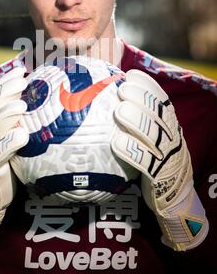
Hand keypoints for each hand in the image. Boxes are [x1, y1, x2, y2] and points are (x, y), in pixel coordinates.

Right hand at [0, 66, 28, 247]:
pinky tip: (22, 135)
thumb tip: (48, 97)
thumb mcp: (11, 136)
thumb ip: (21, 119)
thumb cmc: (6, 160)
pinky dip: (9, 142)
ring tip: (22, 105)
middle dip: (5, 92)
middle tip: (23, 82)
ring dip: (6, 114)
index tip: (21, 70)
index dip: (5, 82)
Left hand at [111, 69, 208, 250]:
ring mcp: (169, 156)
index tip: (130, 75)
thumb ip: (135, 119)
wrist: (172, 197)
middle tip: (122, 90)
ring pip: (154, 135)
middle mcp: (172, 137)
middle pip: (159, 113)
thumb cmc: (151, 160)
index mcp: (169, 125)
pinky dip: (131, 150)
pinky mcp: (161, 176)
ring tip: (119, 110)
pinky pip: (146, 162)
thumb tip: (102, 97)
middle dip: (141, 98)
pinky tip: (116, 142)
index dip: (147, 86)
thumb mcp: (149, 137)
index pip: (162, 100)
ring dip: (136, 121)